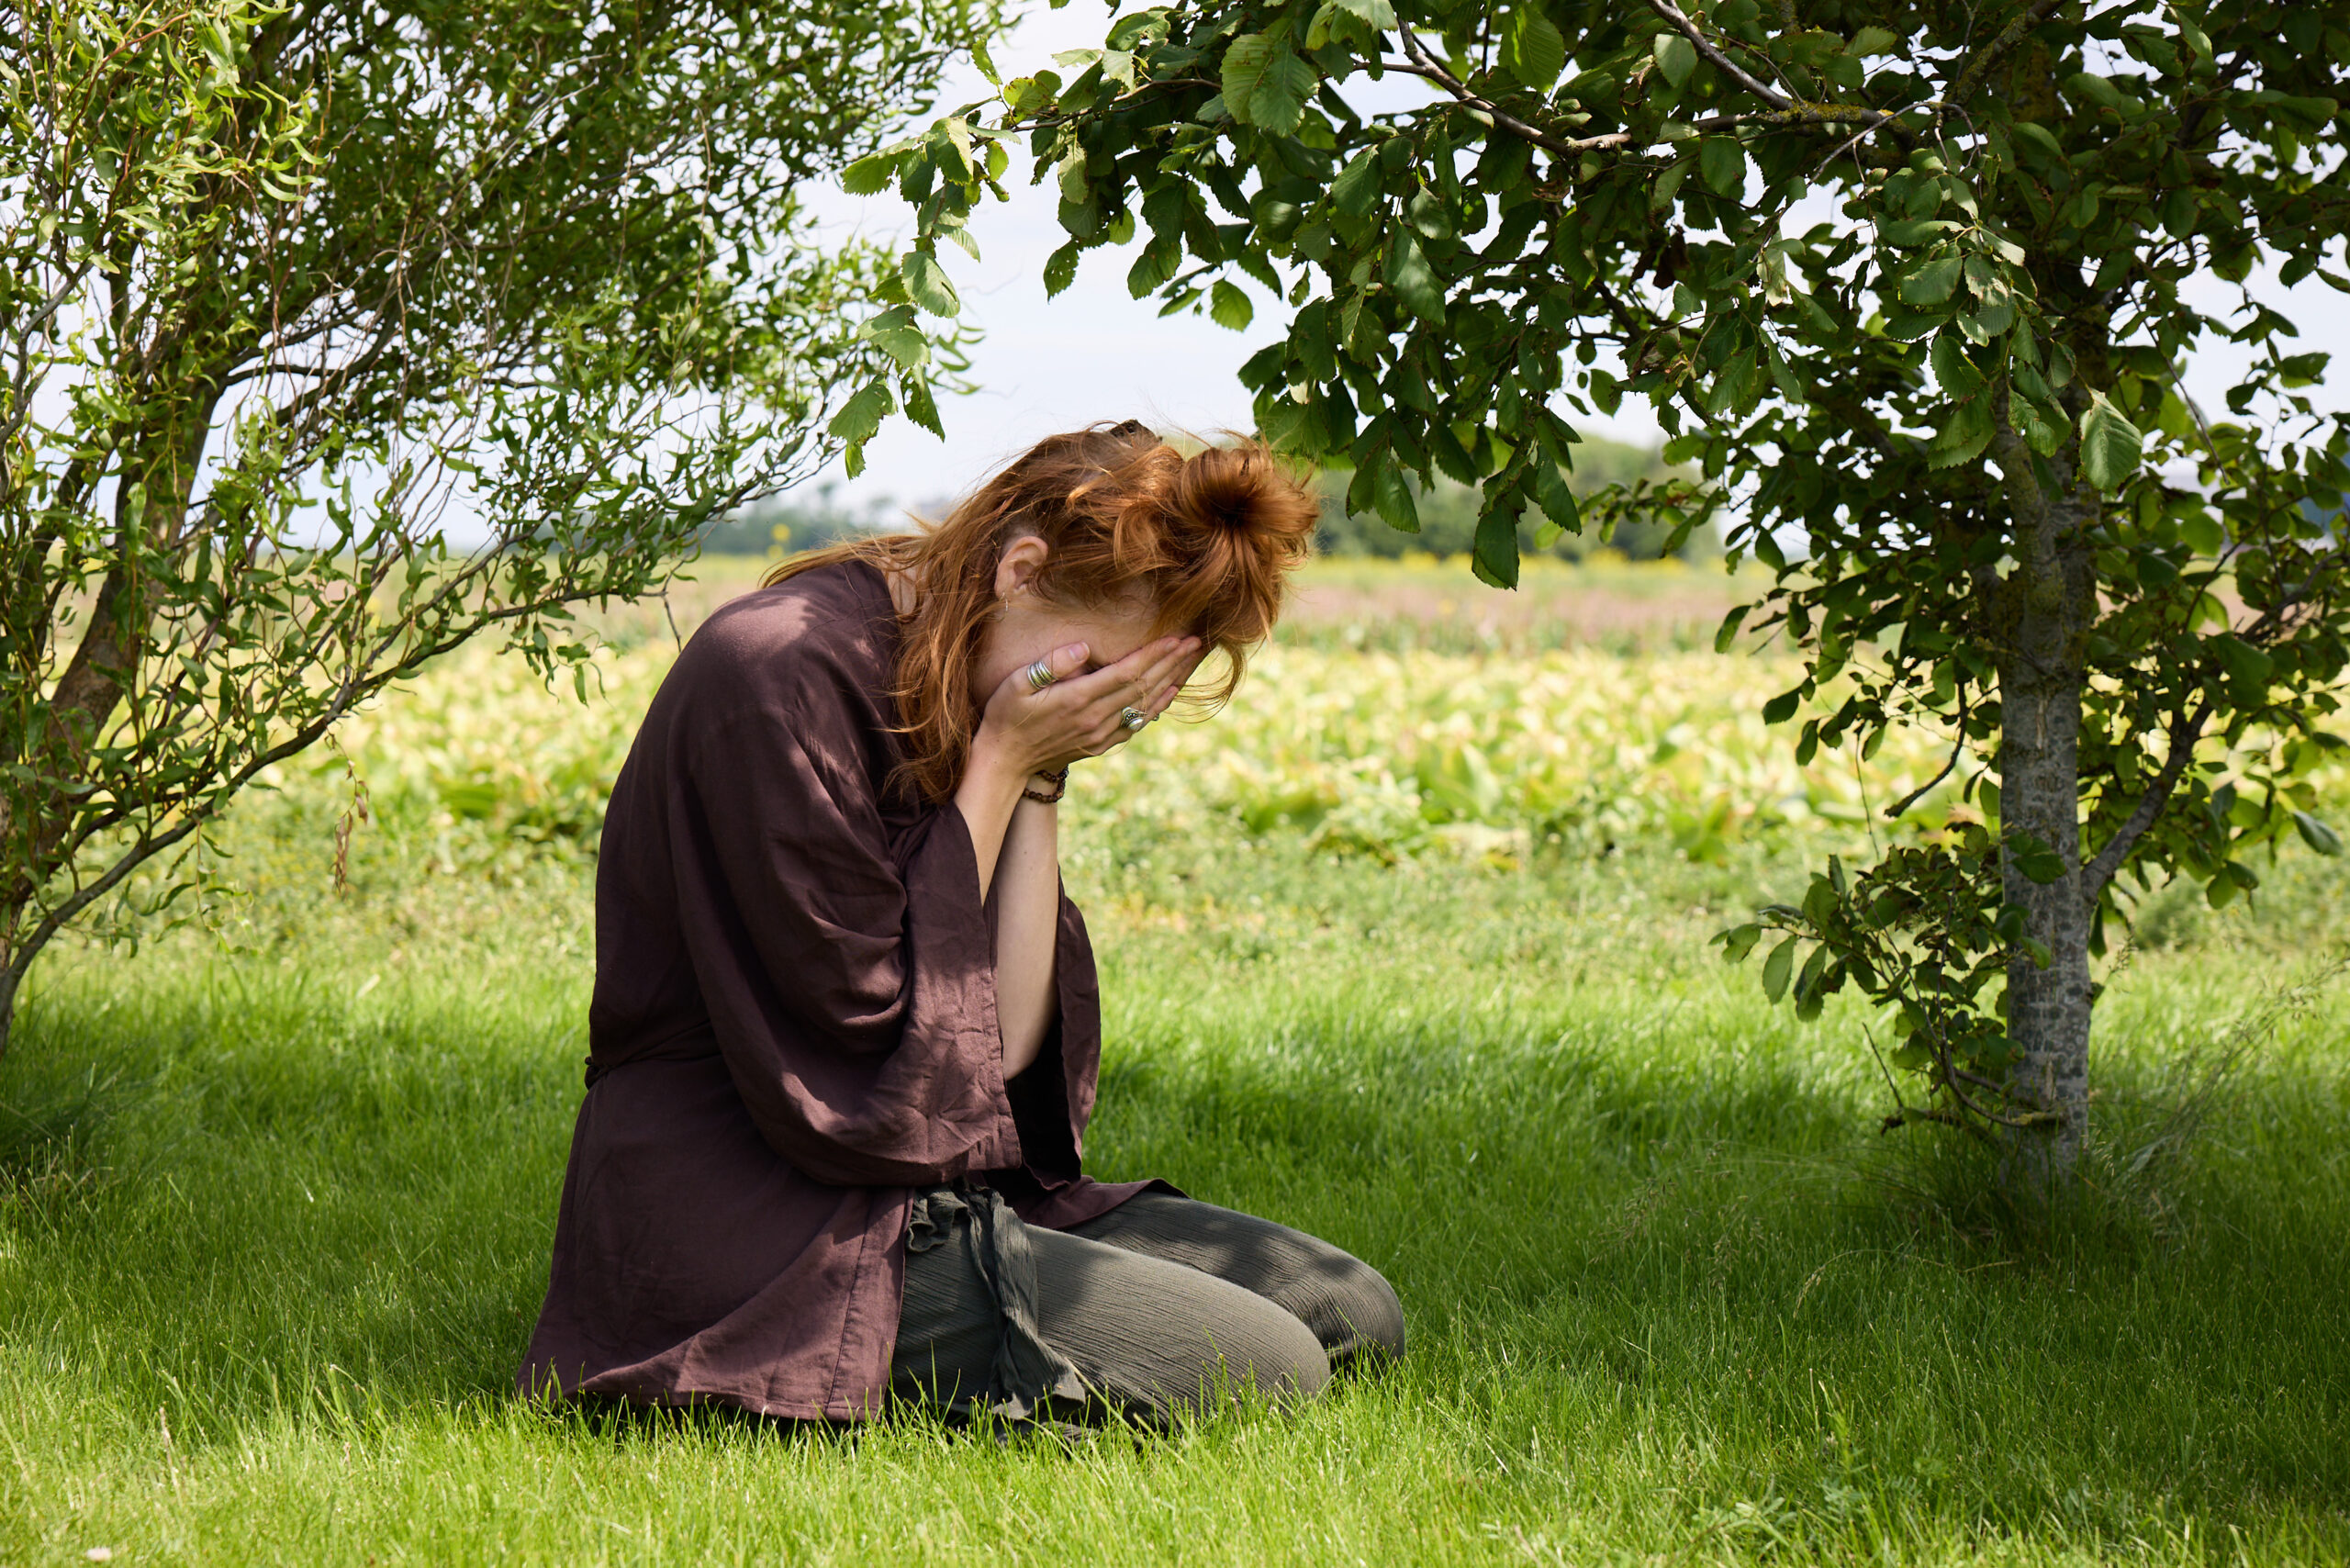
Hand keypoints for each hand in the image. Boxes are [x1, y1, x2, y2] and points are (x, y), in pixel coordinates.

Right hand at [973, 633, 1200, 782]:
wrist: (1004, 760)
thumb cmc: (1006, 715)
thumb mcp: (1017, 683)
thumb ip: (1052, 664)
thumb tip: (1084, 648)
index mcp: (1077, 699)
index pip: (1126, 672)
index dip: (1154, 654)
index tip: (1175, 637)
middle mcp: (1094, 718)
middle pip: (1143, 686)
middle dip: (1171, 662)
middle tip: (1195, 643)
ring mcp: (1099, 735)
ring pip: (1144, 705)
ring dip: (1170, 682)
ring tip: (1190, 662)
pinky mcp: (1099, 745)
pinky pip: (1135, 724)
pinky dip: (1155, 707)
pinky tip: (1168, 692)